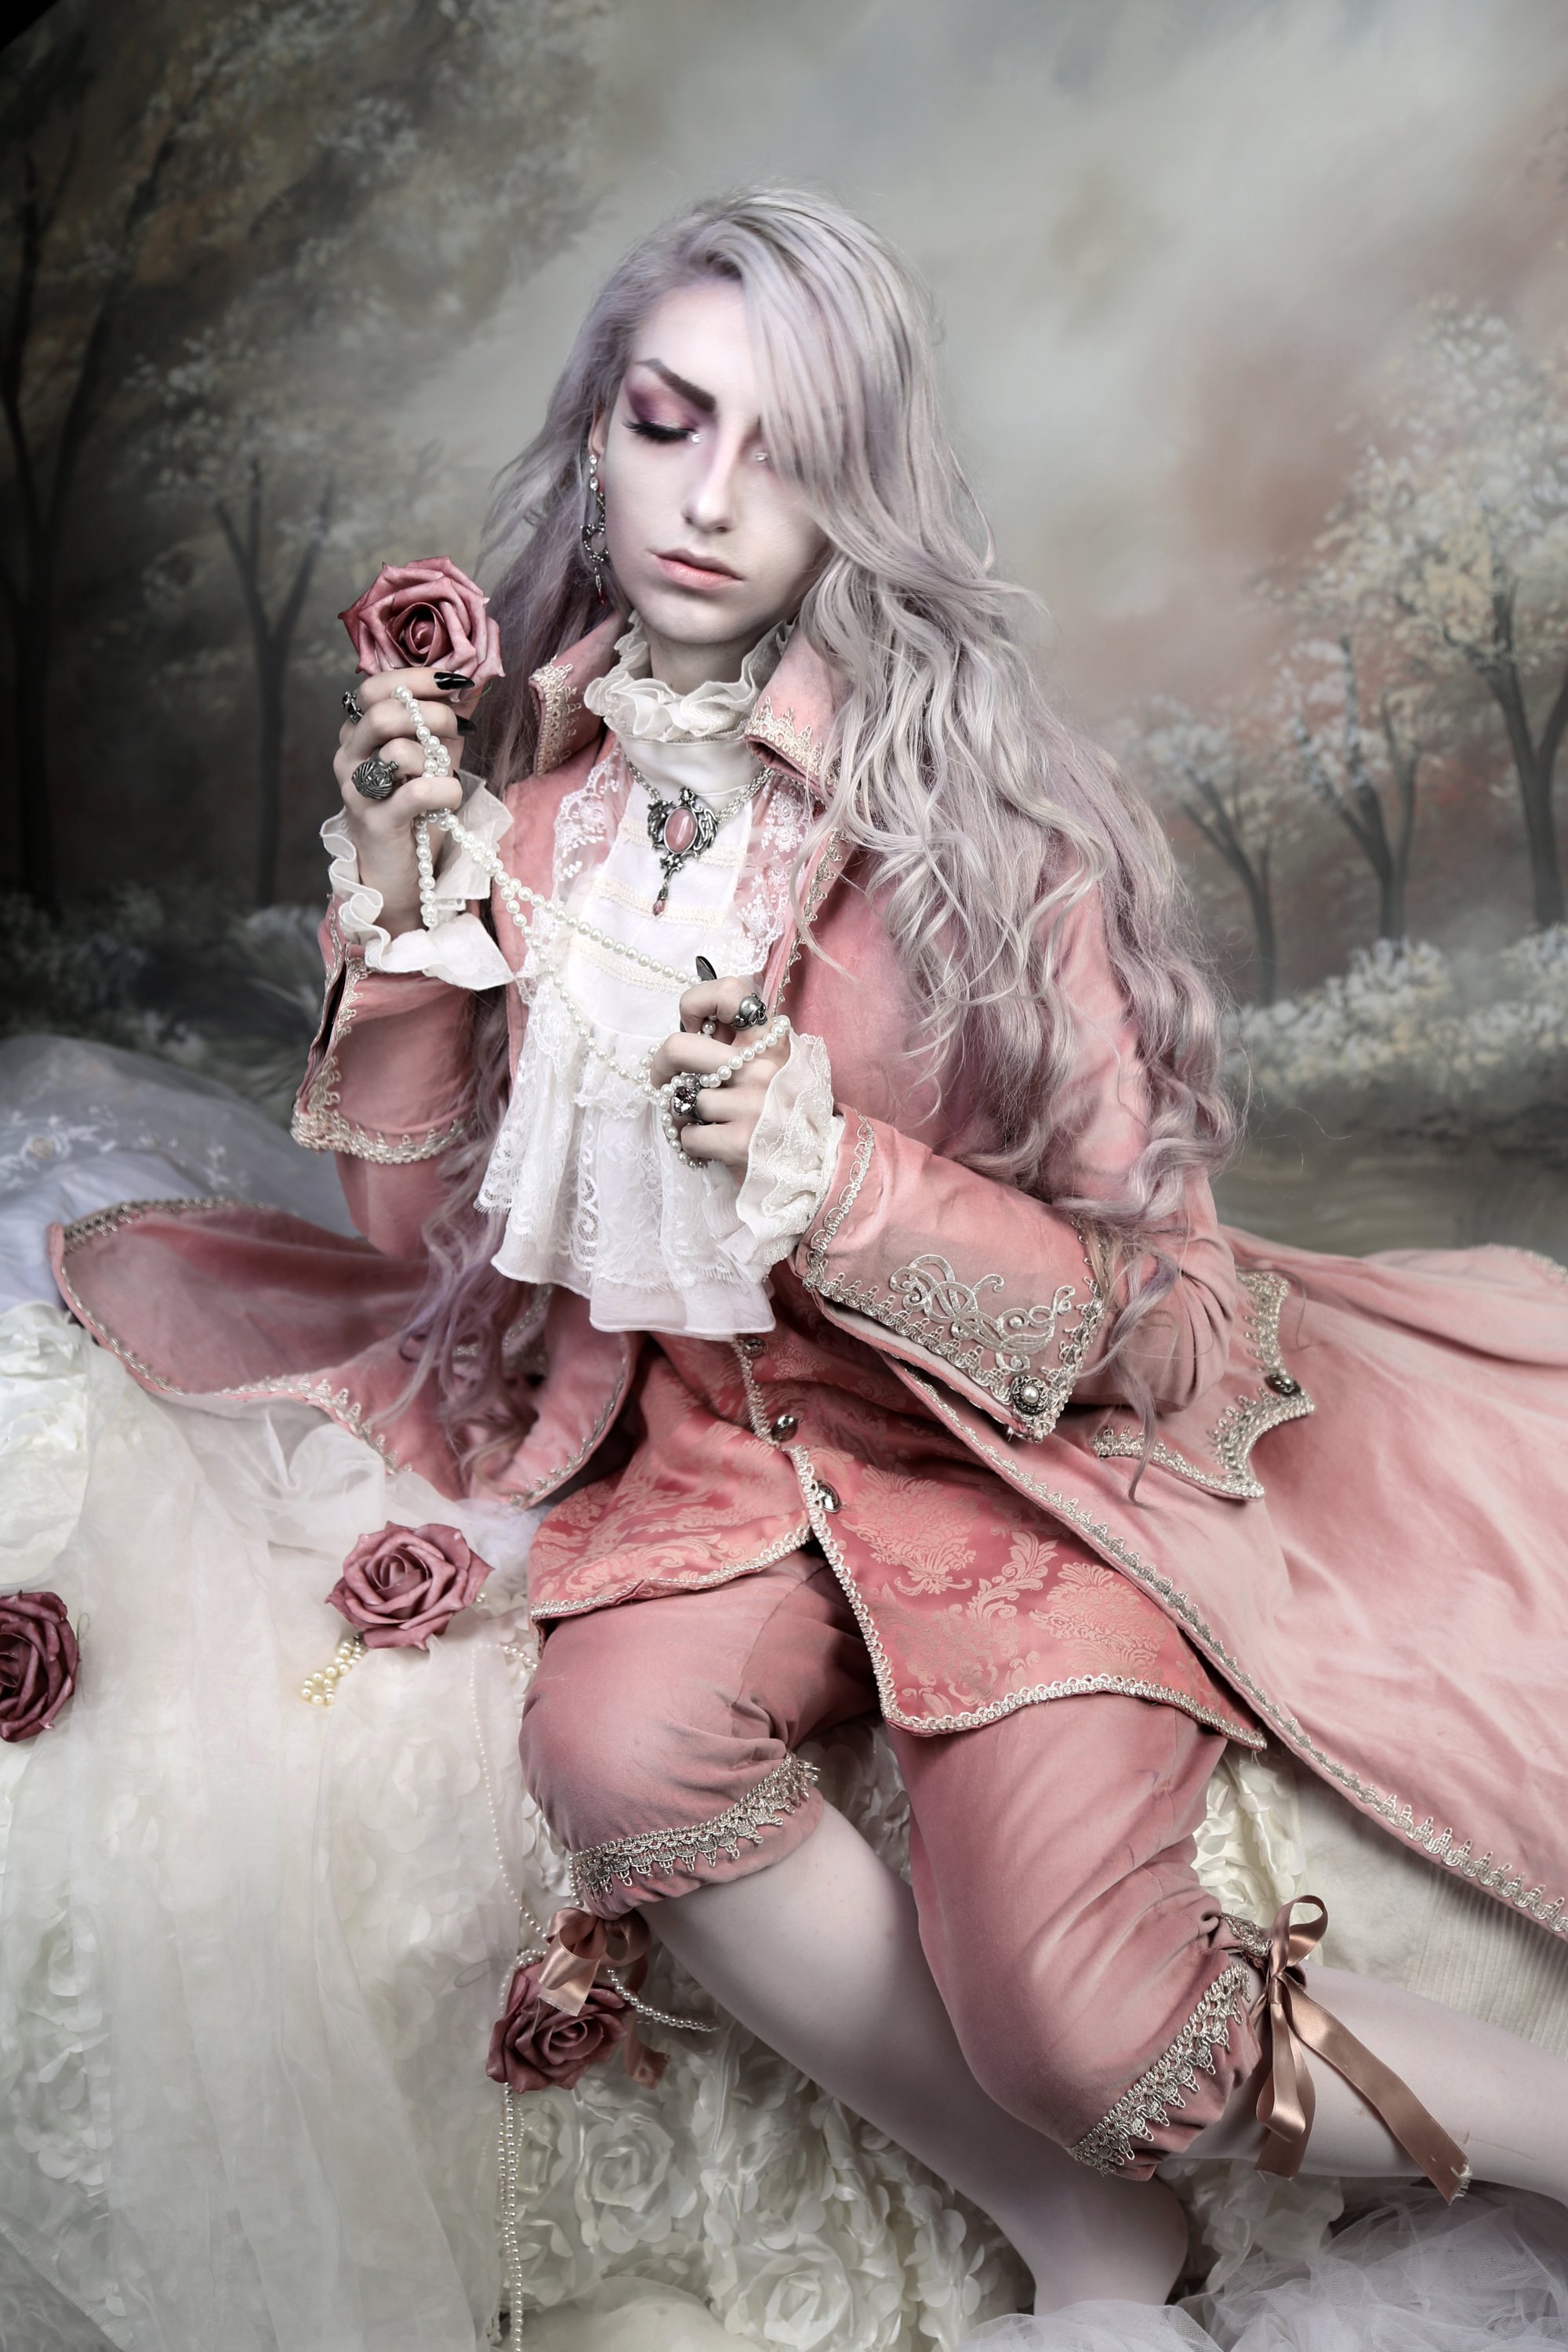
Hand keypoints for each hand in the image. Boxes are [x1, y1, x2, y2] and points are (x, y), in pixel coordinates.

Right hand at [333, 667, 480, 933]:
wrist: (399, 878)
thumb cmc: (415, 816)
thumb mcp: (432, 761)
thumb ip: (445, 724)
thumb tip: (475, 683)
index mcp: (357, 736)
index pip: (373, 688)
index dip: (414, 679)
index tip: (454, 683)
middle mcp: (348, 758)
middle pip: (384, 714)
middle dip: (433, 715)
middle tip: (460, 730)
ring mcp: (356, 791)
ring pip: (398, 751)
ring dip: (437, 761)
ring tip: (445, 777)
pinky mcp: (375, 823)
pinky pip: (416, 792)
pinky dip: (445, 791)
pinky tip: (449, 799)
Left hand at [647, 976, 787, 1171]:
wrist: (819, 1164)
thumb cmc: (787, 1109)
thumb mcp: (778, 1063)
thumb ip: (742, 1042)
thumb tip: (693, 1025)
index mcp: (772, 1040)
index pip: (728, 993)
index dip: (695, 1003)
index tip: (691, 1027)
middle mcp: (762, 1066)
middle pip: (678, 1048)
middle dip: (660, 1067)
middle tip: (664, 1080)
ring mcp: (751, 1104)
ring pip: (683, 1098)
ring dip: (684, 1114)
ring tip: (704, 1122)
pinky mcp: (738, 1141)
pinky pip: (688, 1135)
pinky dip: (692, 1143)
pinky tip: (712, 1145)